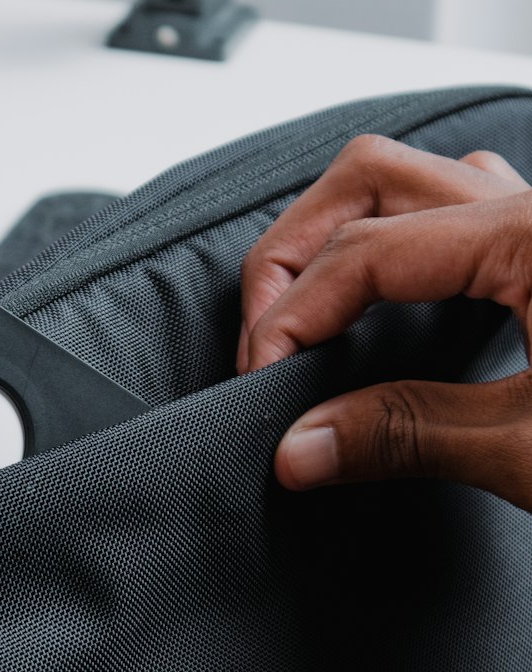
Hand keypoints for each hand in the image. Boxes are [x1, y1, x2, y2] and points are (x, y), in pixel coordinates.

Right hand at [238, 135, 531, 509]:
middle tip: (262, 337)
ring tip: (305, 317)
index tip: (257, 382)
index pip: (370, 250)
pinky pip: (460, 211)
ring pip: (417, 180)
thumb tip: (298, 449)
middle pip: (375, 177)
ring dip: (343, 235)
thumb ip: (405, 435)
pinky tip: (384, 305)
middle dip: (297, 251)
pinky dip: (397, 246)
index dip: (294, 315)